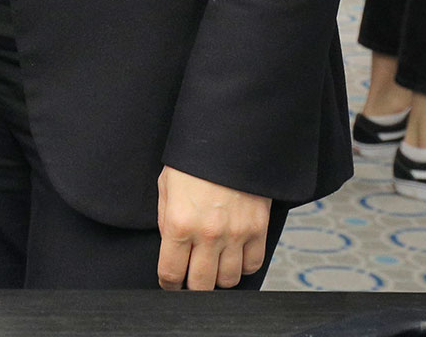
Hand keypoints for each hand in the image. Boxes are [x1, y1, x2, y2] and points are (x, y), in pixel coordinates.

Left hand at [156, 167, 270, 289]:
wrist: (229, 138)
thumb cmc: (194, 160)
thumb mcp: (167, 187)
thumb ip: (167, 222)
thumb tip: (172, 249)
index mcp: (179, 224)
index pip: (170, 274)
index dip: (169, 284)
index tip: (171, 283)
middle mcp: (207, 234)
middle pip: (201, 285)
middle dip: (193, 286)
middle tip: (192, 278)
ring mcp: (236, 233)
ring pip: (229, 280)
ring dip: (219, 277)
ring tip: (214, 265)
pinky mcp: (258, 228)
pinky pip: (253, 264)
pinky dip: (244, 265)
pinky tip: (235, 255)